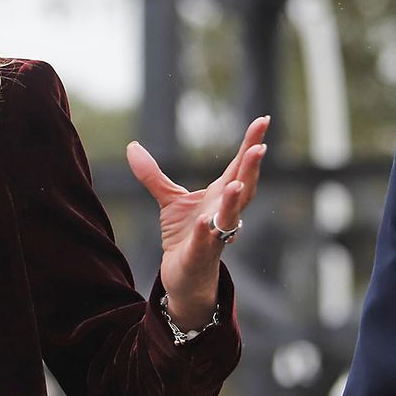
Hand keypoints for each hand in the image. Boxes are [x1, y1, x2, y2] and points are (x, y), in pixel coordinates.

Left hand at [127, 115, 267, 329]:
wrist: (183, 275)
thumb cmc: (186, 236)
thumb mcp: (169, 200)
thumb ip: (153, 175)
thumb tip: (132, 147)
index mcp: (221, 196)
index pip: (239, 166)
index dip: (251, 143)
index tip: (263, 120)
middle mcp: (224, 214)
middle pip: (244, 188)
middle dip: (252, 168)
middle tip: (260, 147)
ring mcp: (216, 235)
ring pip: (231, 217)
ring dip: (235, 201)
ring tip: (237, 184)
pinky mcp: (200, 255)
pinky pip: (205, 243)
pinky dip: (206, 234)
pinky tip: (205, 223)